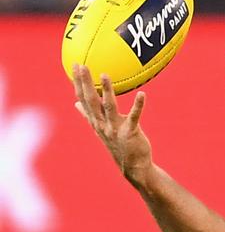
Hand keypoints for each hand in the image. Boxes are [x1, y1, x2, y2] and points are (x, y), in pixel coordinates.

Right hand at [71, 64, 151, 180]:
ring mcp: (115, 128)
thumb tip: (76, 103)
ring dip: (106, 90)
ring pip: (109, 107)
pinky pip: (134, 116)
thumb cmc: (118, 144)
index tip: (74, 65)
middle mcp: (102, 124)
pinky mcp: (130, 132)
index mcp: (96, 121)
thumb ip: (89, 115)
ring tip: (104, 75)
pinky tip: (143, 94)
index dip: (78, 83)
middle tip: (81, 65)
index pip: (83, 99)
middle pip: (91, 101)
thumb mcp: (100, 129)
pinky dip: (138, 105)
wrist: (133, 166)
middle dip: (85, 82)